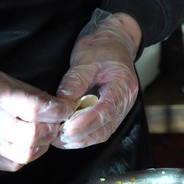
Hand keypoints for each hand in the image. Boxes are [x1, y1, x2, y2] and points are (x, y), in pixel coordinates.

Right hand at [0, 58, 73, 170]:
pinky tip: (25, 142)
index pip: (36, 109)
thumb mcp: (7, 80)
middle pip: (34, 136)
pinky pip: (14, 164)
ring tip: (42, 133)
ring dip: (42, 145)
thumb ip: (36, 97)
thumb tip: (64, 109)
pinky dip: (27, 154)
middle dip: (53, 129)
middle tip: (55, 123)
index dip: (58, 111)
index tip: (66, 109)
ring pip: (26, 154)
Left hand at [52, 9, 141, 148]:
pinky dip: (84, 135)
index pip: (106, 110)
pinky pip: (101, 130)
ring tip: (60, 139)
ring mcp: (121, 109)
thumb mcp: (85, 59)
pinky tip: (69, 135)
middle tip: (58, 137)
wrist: (115, 43)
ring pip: (103, 133)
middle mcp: (126, 102)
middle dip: (81, 136)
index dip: (86, 123)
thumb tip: (61, 103)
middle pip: (106, 127)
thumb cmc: (102, 48)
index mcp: (123, 85)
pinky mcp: (113, 114)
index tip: (67, 129)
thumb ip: (75, 81)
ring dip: (81, 139)